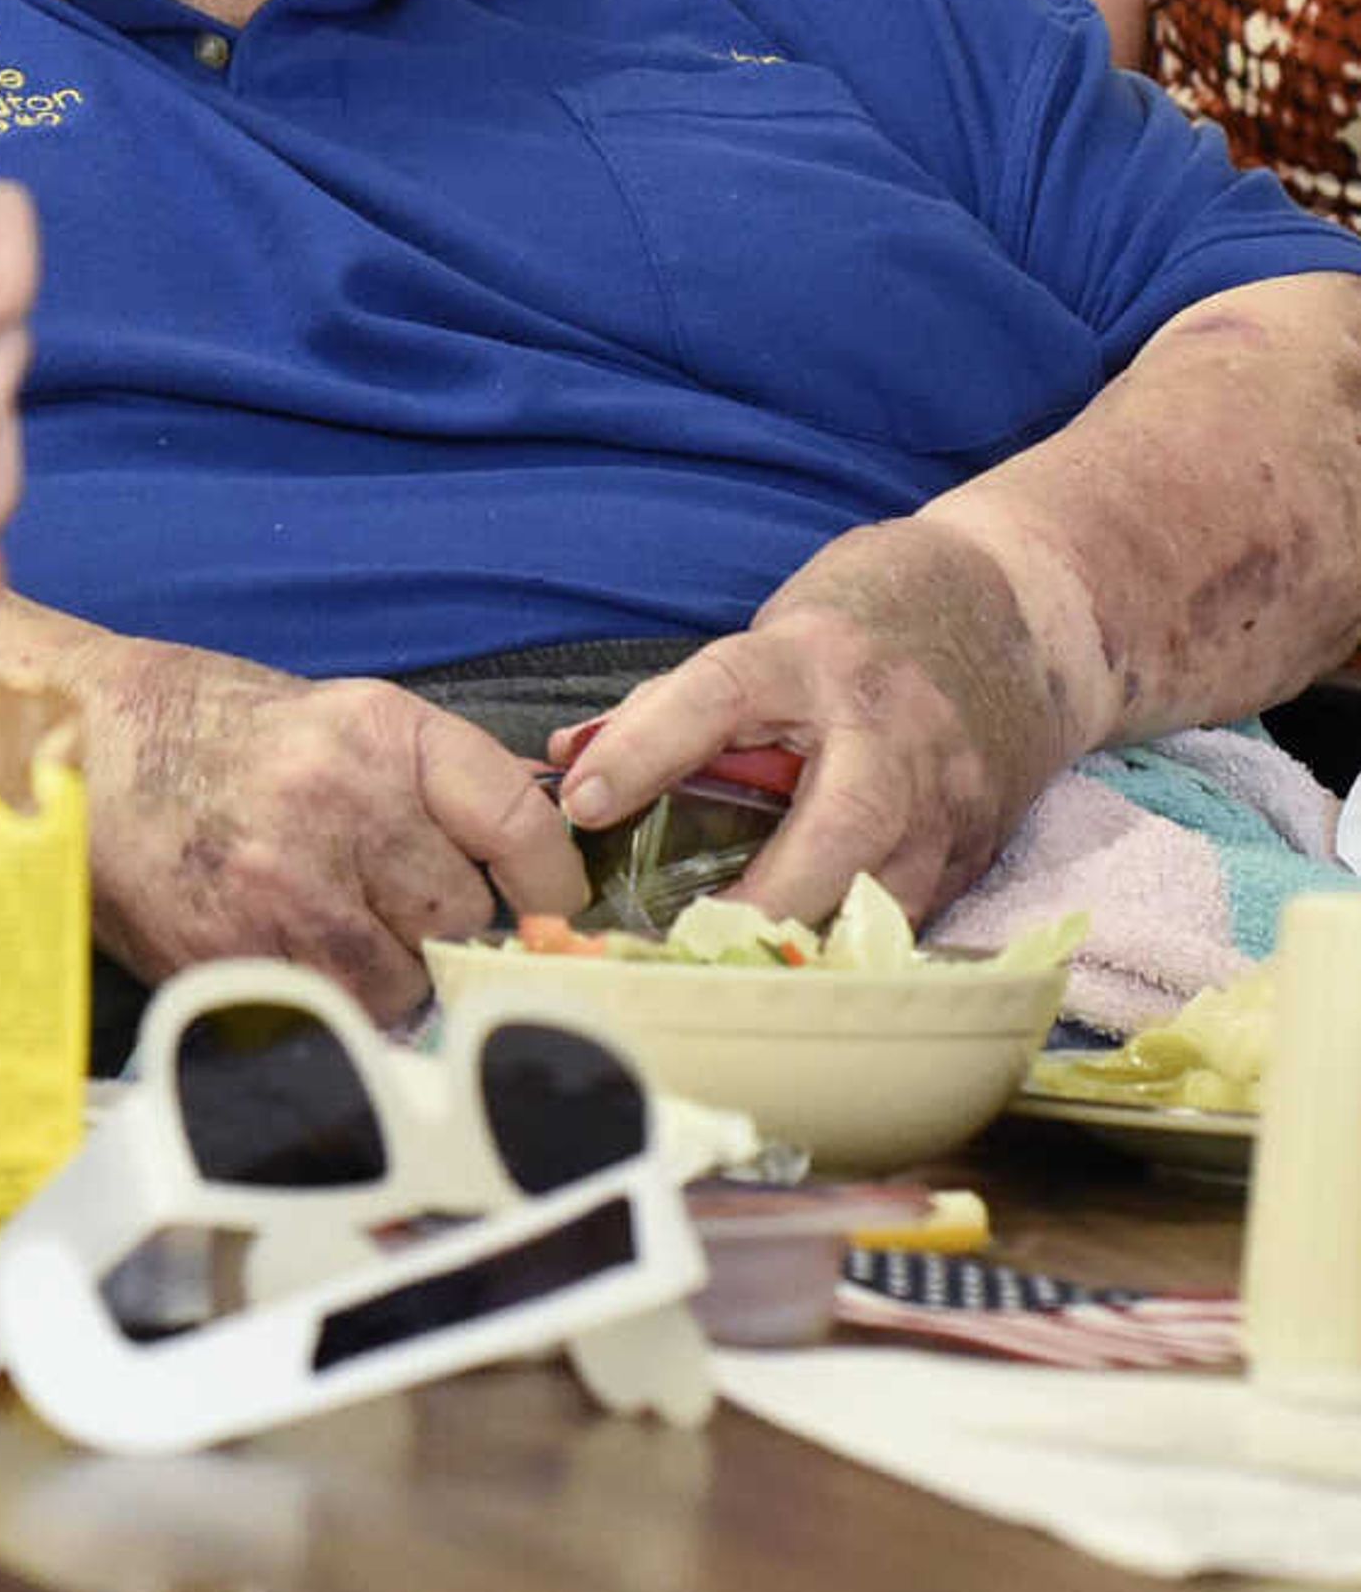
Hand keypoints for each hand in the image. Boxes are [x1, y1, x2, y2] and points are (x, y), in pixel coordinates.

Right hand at [83, 639, 587, 1019]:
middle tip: (394, 907)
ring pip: (400, 985)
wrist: (81, 748)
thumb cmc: (216, 733)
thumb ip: (439, 783)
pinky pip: (324, 1016)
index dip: (550, 881)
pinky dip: (320, 1004)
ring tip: (329, 930)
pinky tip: (283, 955)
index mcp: (377, 736)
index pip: (518, 824)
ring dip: (383, 974)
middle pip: (461, 920)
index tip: (548, 905)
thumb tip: (540, 854)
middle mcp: (337, 808)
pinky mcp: (230, 958)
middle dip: (443, 927)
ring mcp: (280, 892)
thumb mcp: (340, 718)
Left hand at [551, 519, 1073, 927]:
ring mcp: (948, 789)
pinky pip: (914, 910)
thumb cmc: (868, 622)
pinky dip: (856, 944)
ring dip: (815, 940)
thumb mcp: (773, 634)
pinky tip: (804, 972)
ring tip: (740, 979)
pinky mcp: (980, 840)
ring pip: (891, 889)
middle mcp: (888, 726)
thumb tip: (567, 762)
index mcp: (812, 658)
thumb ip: (674, 702)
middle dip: (772, 892)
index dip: (644, 748)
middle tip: (694, 940)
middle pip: (842, 822)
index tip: (581, 803)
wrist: (1024, 611)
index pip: (718, 695)